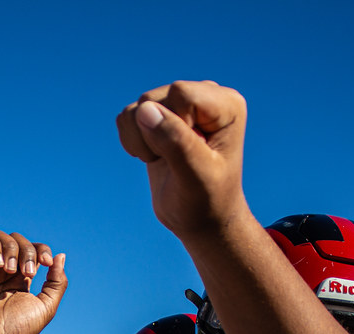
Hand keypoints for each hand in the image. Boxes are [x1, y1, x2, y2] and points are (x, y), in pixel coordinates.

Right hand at [0, 231, 66, 333]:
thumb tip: (60, 256)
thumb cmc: (17, 331)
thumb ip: (56, 282)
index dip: (42, 249)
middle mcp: (4, 270)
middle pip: (18, 240)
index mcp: (21, 278)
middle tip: (28, 272)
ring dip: (10, 247)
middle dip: (27, 250)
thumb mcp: (46, 306)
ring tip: (10, 269)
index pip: (33, 249)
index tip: (47, 262)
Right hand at [116, 80, 249, 242]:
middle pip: (154, 98)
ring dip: (141, 141)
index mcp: (226, 104)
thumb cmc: (206, 201)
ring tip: (165, 160)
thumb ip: (176, 142)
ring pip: (137, 107)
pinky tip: (154, 157)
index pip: (181, 94)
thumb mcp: (196, 176)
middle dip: (154, 136)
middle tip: (176, 163)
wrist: (200, 219)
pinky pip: (127, 116)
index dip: (174, 127)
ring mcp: (180, 104)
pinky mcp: (159, 115)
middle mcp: (204, 96)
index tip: (189, 156)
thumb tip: (145, 110)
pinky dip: (132, 141)